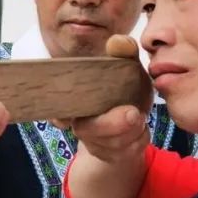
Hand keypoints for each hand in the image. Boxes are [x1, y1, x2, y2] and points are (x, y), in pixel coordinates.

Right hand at [53, 35, 151, 162]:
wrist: (135, 119)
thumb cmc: (125, 88)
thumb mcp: (128, 66)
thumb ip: (123, 51)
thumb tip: (118, 42)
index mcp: (74, 99)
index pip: (57, 112)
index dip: (58, 117)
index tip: (64, 119)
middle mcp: (77, 122)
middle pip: (87, 130)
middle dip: (111, 125)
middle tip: (134, 114)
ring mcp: (92, 142)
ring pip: (110, 144)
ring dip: (132, 131)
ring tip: (141, 116)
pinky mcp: (109, 156)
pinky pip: (125, 152)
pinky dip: (138, 140)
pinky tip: (141, 129)